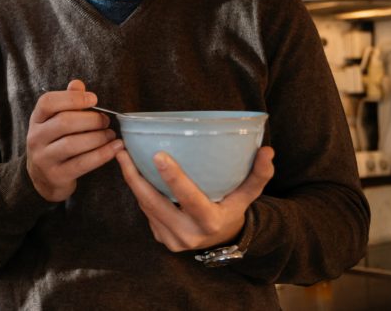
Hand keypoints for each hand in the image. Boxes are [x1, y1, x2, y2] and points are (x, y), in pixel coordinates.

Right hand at [26, 80, 123, 201]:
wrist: (43, 178)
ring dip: (98, 137)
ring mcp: (44, 158)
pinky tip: (115, 148)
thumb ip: (67, 101)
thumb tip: (78, 84)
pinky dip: (102, 154)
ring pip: (73, 143)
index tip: (94, 99)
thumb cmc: (55, 142)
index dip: (72, 98)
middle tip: (106, 121)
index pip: (48, 102)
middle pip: (64, 122)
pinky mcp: (56, 176)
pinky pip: (83, 163)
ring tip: (110, 135)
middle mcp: (35, 138)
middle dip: (91, 119)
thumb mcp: (55, 121)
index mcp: (36, 120)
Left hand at [115, 146, 274, 251]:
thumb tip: (268, 150)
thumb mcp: (248, 195)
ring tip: (122, 155)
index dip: (173, 178)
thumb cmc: (233, 210)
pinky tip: (132, 172)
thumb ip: (258, 175)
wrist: (223, 241)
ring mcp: (171, 240)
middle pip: (154, 202)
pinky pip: (146, 212)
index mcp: (209, 222)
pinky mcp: (161, 238)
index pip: (189, 199)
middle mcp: (187, 235)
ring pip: (145, 206)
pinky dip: (139, 192)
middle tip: (123, 151)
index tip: (158, 155)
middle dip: (134, 176)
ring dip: (132, 181)